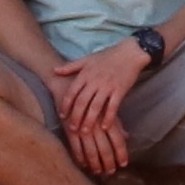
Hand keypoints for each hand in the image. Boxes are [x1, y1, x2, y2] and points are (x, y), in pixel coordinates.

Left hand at [49, 37, 138, 174]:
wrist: (130, 52)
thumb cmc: (108, 55)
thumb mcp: (87, 59)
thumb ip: (71, 66)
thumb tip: (54, 70)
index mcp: (86, 73)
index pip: (72, 92)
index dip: (66, 105)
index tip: (62, 115)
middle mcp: (95, 81)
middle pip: (82, 102)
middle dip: (76, 116)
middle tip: (72, 129)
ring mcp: (108, 86)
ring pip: (96, 106)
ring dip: (89, 121)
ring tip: (85, 132)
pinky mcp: (120, 90)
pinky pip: (113, 106)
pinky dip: (108, 118)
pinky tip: (104, 127)